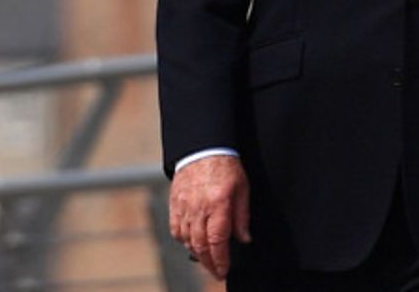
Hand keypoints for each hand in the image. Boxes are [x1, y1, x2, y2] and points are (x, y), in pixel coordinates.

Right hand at [169, 154, 250, 279]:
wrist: (203, 148)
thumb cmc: (227, 167)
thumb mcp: (243, 188)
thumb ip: (242, 216)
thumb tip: (244, 239)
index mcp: (218, 204)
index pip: (217, 241)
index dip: (220, 260)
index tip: (224, 270)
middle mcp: (198, 208)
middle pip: (200, 245)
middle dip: (209, 263)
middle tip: (216, 272)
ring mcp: (183, 207)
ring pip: (186, 240)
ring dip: (196, 253)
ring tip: (207, 259)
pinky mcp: (174, 204)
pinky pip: (175, 230)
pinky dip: (183, 240)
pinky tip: (192, 243)